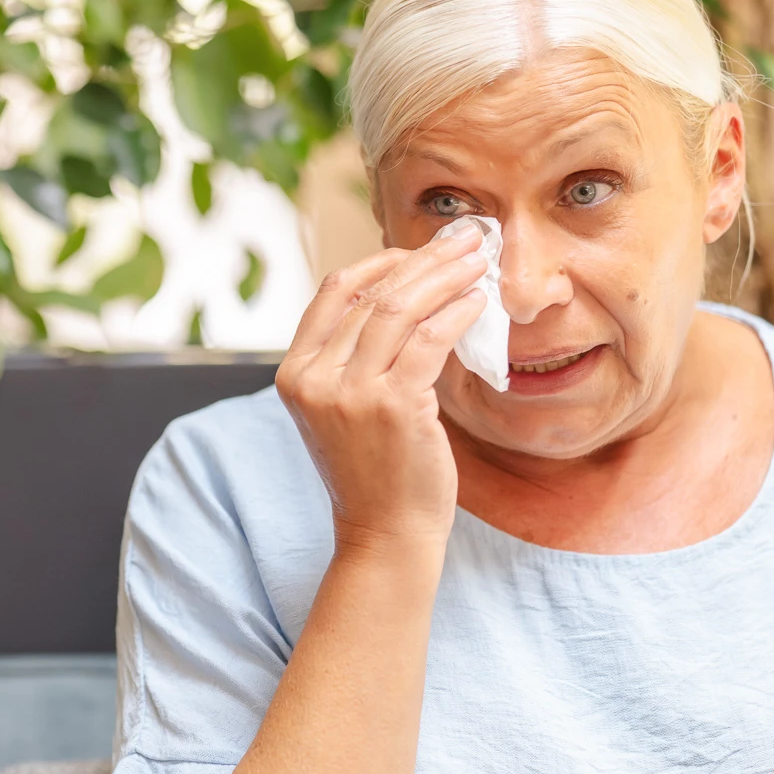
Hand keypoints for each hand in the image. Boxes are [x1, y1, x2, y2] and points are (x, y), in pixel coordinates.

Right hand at [276, 225, 487, 555]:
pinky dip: (458, 313)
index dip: (380, 262)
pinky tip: (479, 301)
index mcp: (295, 374)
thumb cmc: (375, 472)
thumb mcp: (344, 409)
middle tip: (463, 239)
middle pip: (371, 294)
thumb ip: (356, 357)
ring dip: (446, 277)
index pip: (333, 292)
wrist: (384, 534)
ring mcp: (350, 392)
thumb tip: (408, 294)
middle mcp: (315, 378)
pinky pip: (430, 339)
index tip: (418, 249)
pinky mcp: (393, 405)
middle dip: (423, 259)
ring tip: (477, 260)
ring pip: (400, 309)